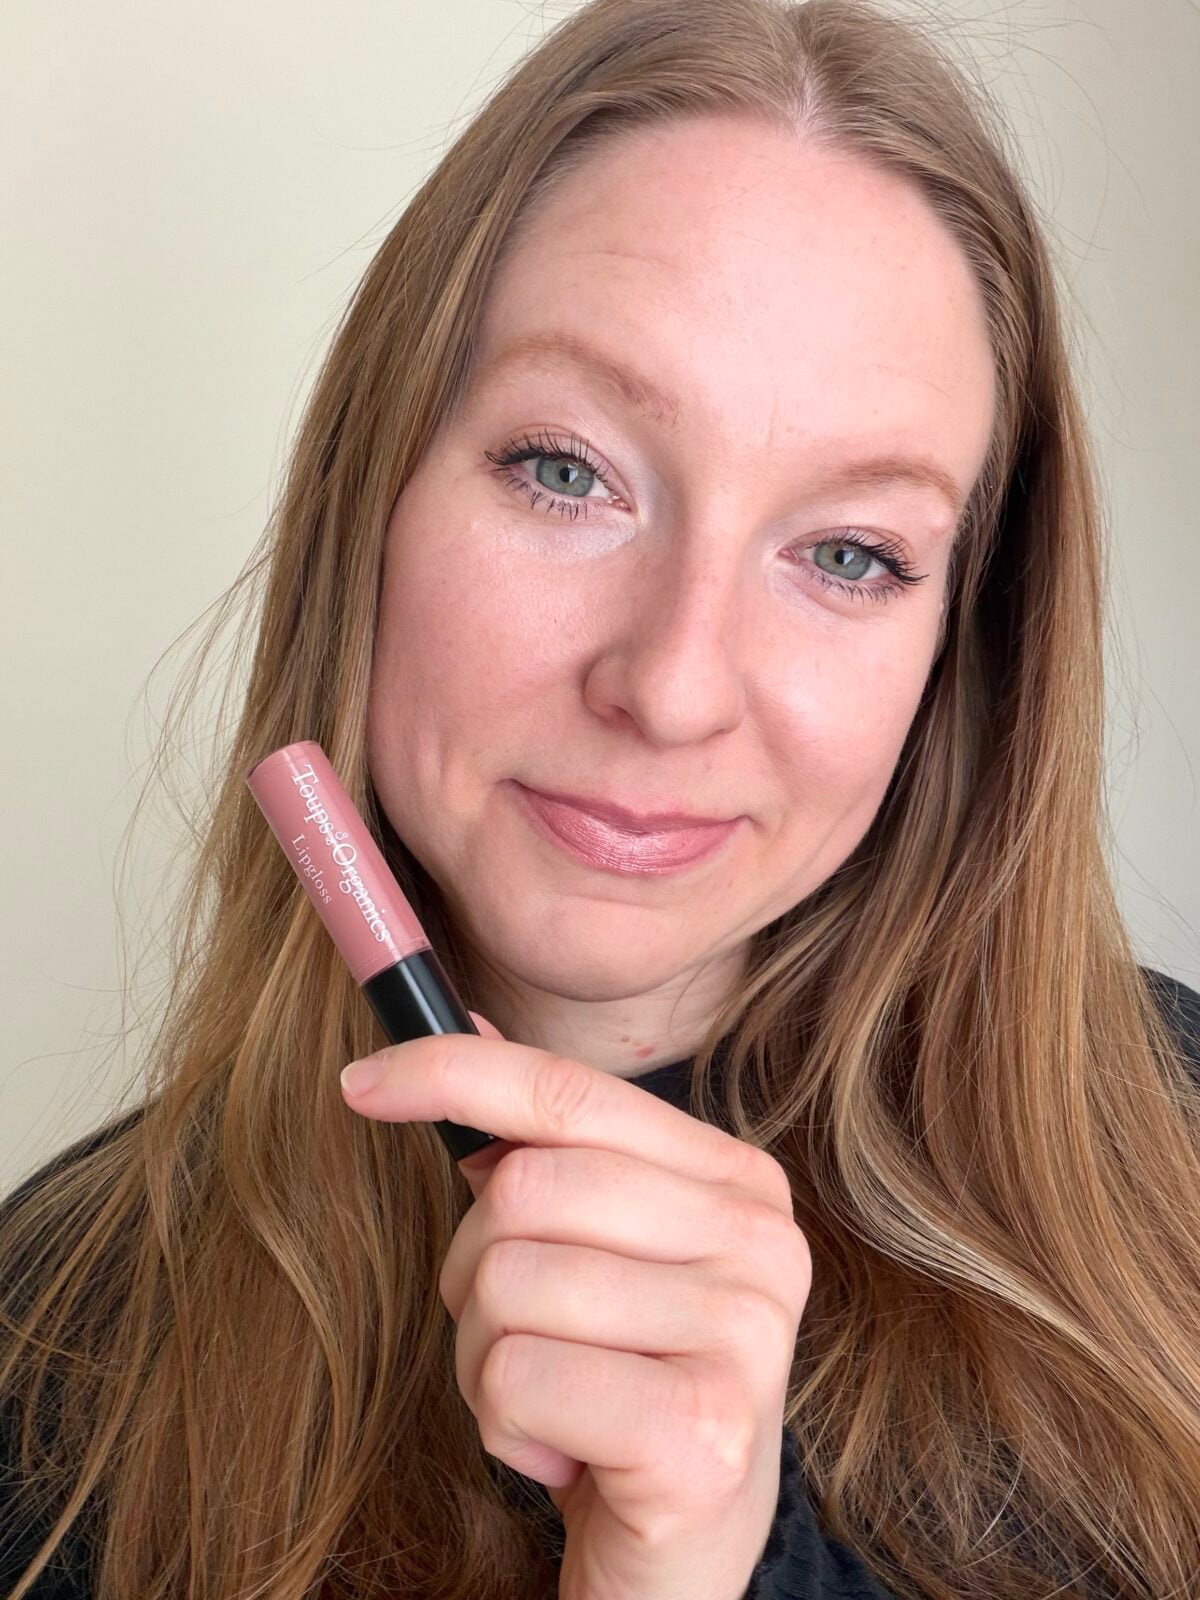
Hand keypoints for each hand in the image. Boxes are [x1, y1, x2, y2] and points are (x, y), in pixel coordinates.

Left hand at [339, 1014, 811, 1599]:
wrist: (670, 1560)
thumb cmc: (619, 1389)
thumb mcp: (592, 1254)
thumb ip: (546, 1143)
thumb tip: (457, 1020)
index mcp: (738, 1182)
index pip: (571, 1094)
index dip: (453, 1072)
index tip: (361, 1084)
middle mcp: (761, 1242)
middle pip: (524, 1190)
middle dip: (474, 1275)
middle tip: (522, 1341)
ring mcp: (745, 1335)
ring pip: (508, 1282)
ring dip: (487, 1361)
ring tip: (552, 1405)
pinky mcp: (705, 1431)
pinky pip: (518, 1376)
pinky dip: (505, 1426)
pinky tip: (566, 1459)